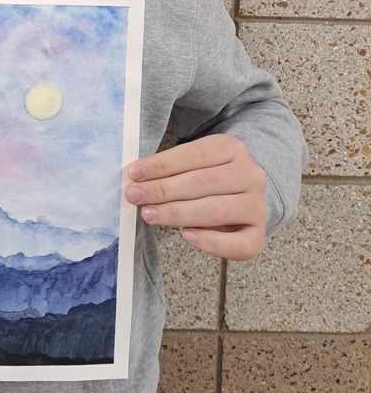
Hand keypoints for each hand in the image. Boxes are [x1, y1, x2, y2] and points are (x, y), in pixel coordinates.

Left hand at [125, 134, 266, 260]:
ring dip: (177, 213)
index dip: (162, 164)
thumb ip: (172, 169)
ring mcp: (257, 205)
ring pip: (215, 210)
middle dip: (163, 190)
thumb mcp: (194, 164)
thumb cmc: (209, 180)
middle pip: (202, 182)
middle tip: (135, 196)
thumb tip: (136, 179)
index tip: (134, 173)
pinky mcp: (259, 235)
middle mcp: (250, 174)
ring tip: (150, 214)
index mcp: (232, 149)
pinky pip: (237, 243)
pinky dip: (209, 241)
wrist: (241, 198)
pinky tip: (186, 235)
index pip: (194, 154)